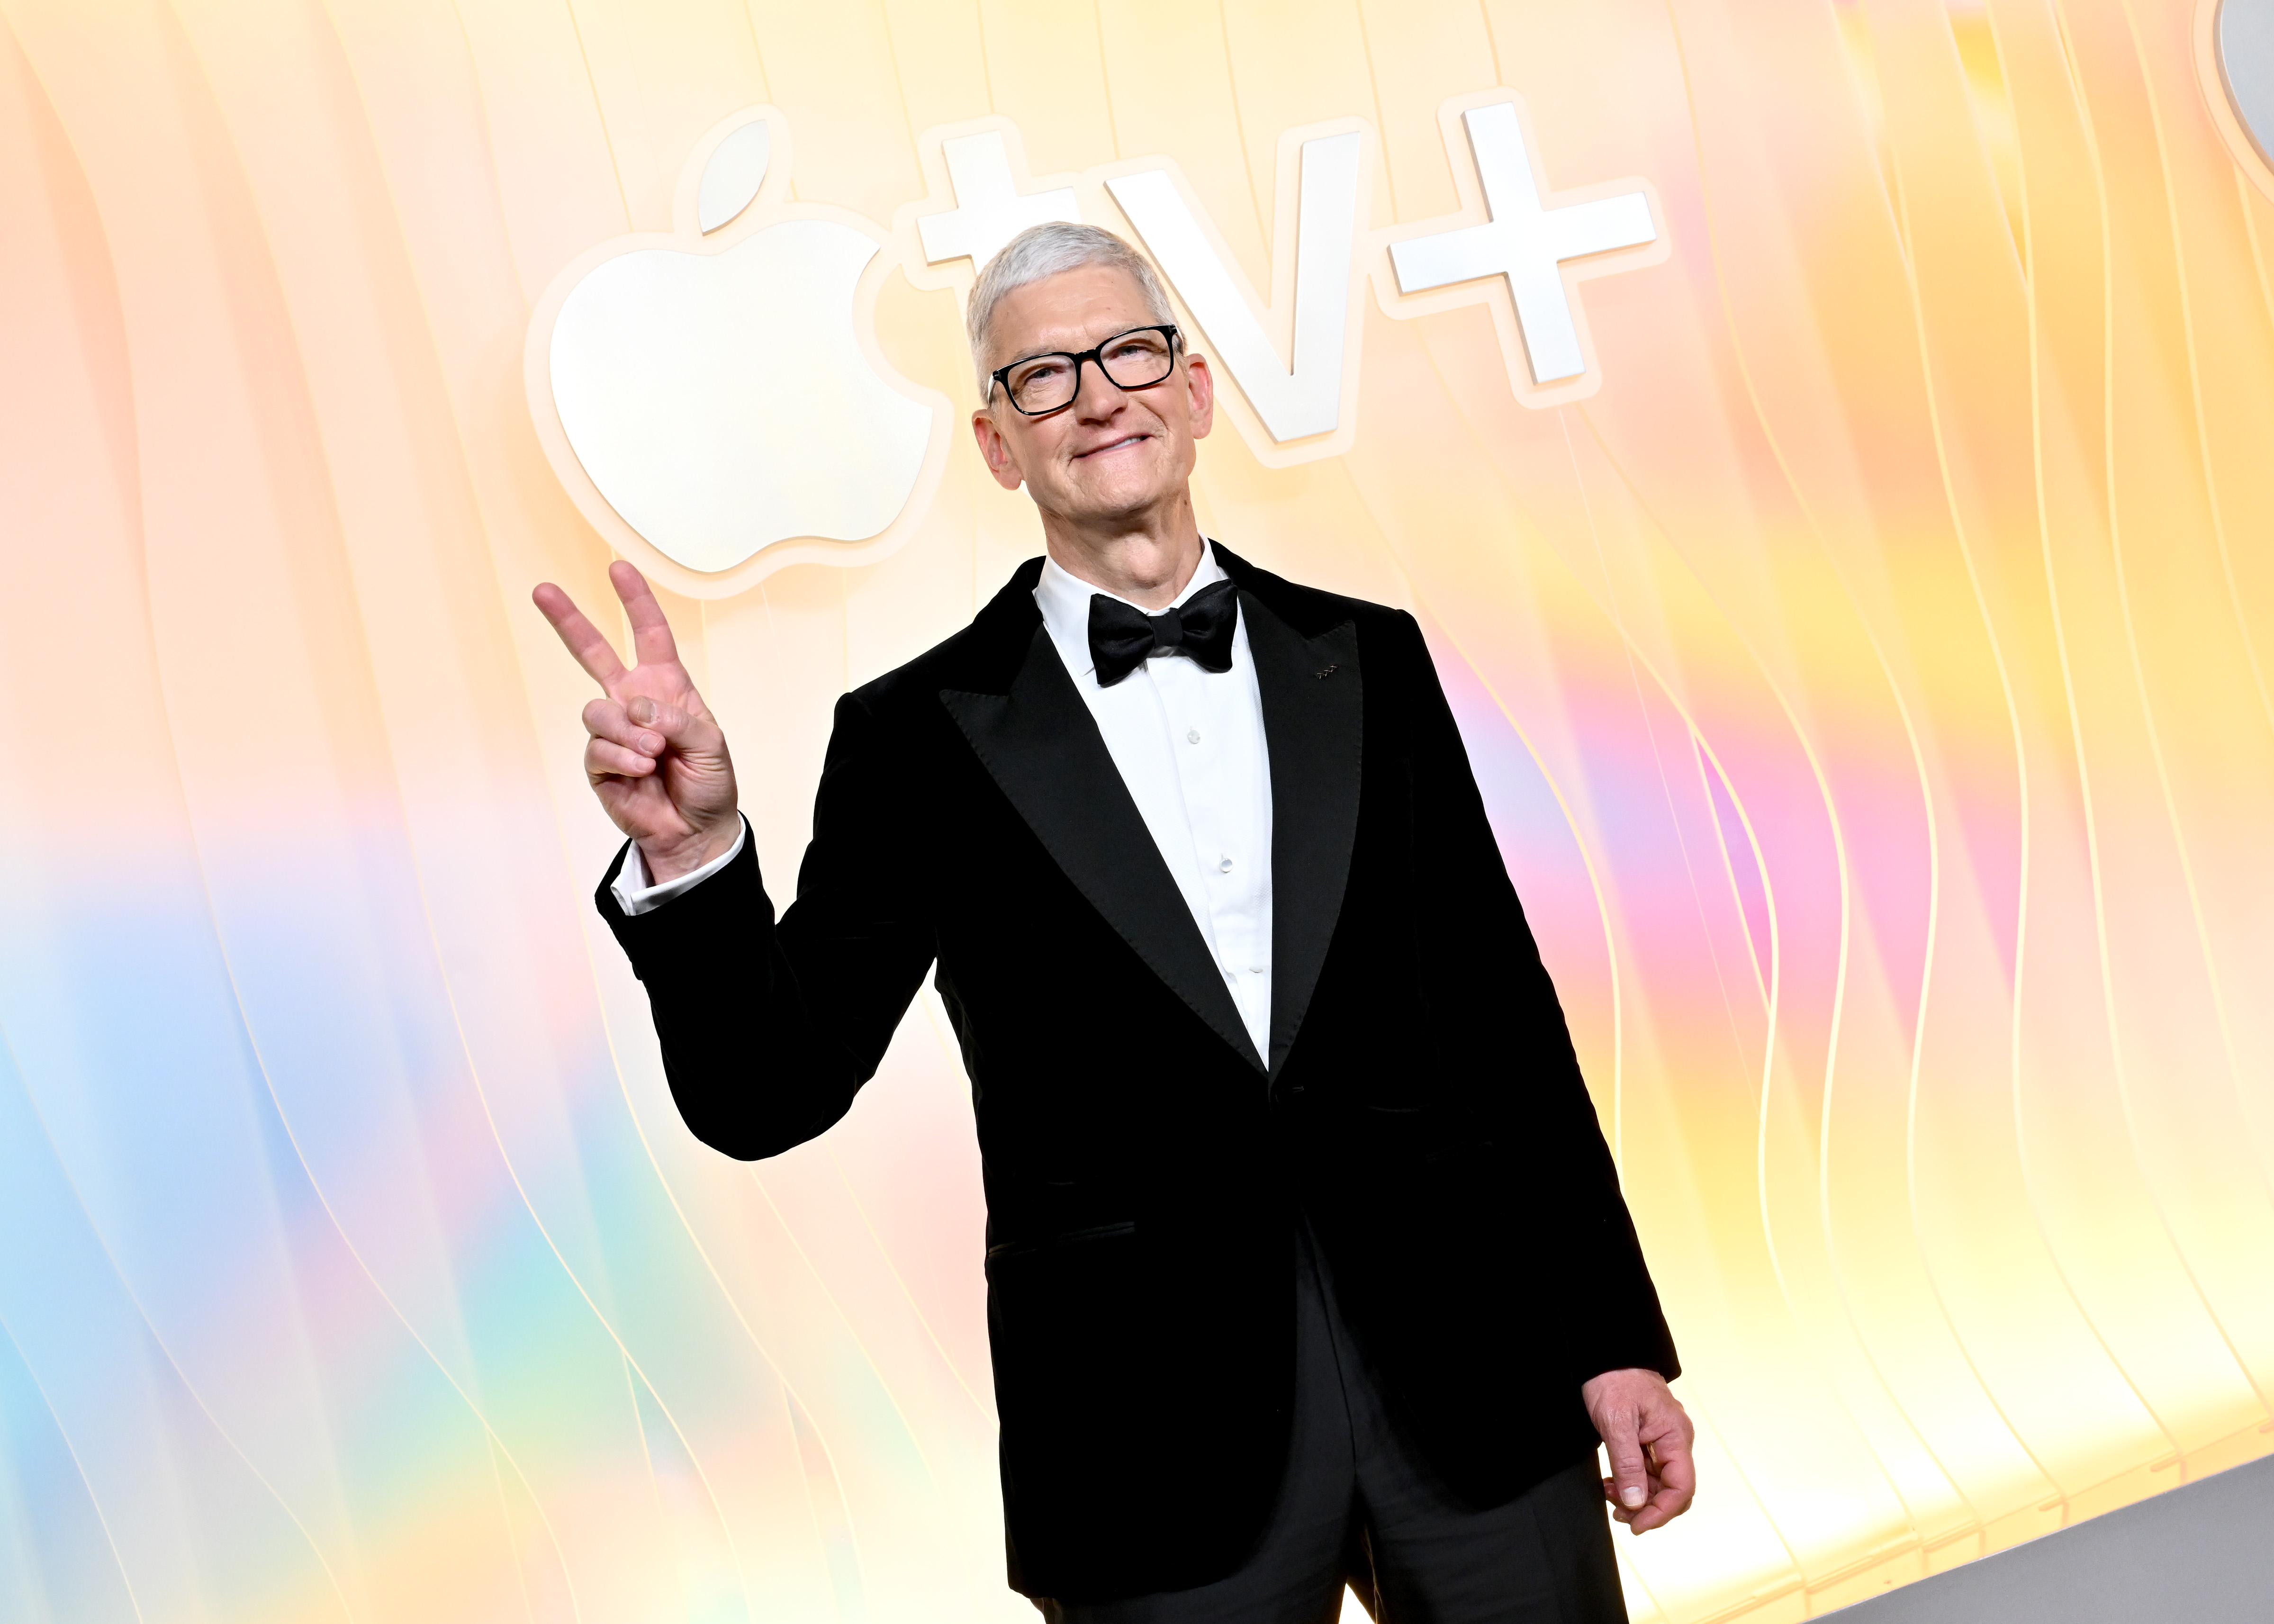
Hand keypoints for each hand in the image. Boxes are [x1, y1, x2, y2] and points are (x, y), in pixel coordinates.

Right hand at [533, 562, 738, 881]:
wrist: (694, 829)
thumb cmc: (708, 782)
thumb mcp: (710, 744)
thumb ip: (676, 717)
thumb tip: (635, 706)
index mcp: (666, 686)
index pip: (649, 635)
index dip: (635, 601)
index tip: (618, 567)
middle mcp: (633, 701)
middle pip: (592, 653)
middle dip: (568, 620)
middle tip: (542, 590)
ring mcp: (613, 730)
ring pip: (596, 710)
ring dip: (627, 732)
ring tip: (653, 753)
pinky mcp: (598, 762)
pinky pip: (597, 748)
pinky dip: (622, 757)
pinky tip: (641, 770)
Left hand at [1581, 1367, 1694, 1533]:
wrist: (1606, 1353)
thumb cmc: (1613, 1378)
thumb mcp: (1616, 1422)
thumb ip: (1628, 1463)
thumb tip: (1637, 1502)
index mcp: (1675, 1436)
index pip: (1681, 1487)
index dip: (1661, 1512)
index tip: (1637, 1525)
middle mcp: (1675, 1440)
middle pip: (1672, 1489)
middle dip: (1647, 1507)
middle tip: (1617, 1512)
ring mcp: (1662, 1440)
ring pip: (1658, 1483)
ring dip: (1636, 1496)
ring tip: (1608, 1493)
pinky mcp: (1648, 1438)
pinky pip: (1647, 1470)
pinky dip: (1631, 1482)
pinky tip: (1612, 1483)